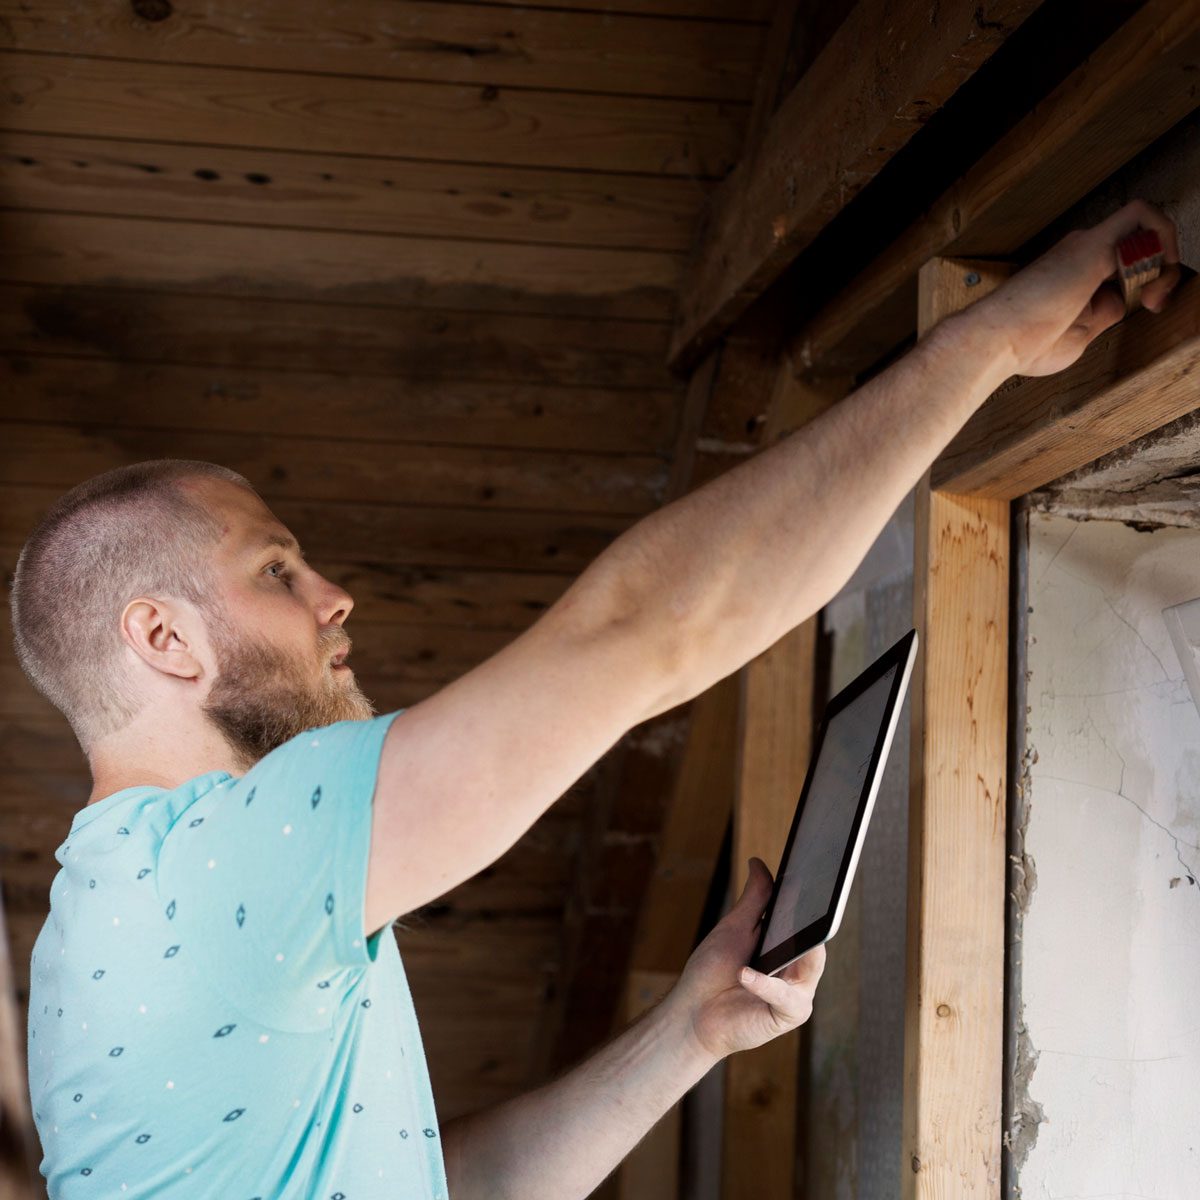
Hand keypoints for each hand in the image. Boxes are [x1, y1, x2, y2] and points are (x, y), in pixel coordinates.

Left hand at [667, 857, 825, 1061]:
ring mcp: (796, 994)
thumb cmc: (712, 971)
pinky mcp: (788, 1016)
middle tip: (806, 904)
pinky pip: (787, 997)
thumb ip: (754, 899)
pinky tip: (744, 974)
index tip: (813, 876)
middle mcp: (798, 971)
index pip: (809, 922)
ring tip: (769, 944)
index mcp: (788, 948)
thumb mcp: (735, 927)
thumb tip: (758, 861)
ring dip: (790, 952)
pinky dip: (765, 984)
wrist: (692, 1012)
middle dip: (813, 924)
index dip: (812, 903)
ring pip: (810, 967)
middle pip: (816, 942)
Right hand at [960, 199, 1180, 377]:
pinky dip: (1161, 239)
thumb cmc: (1023, 345)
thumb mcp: (1080, 336)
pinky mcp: (1092, 246)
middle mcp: (1079, 253)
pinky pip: (1142, 217)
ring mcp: (1085, 246)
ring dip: (1164, 258)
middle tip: (1154, 303)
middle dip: (1160, 271)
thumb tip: (1124, 300)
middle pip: (1138, 244)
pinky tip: (1154, 275)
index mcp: (1072, 275)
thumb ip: (1105, 315)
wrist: (994, 341)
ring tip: (1155, 294)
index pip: (1124, 263)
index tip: (1147, 306)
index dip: (1147, 282)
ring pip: (1145, 226)